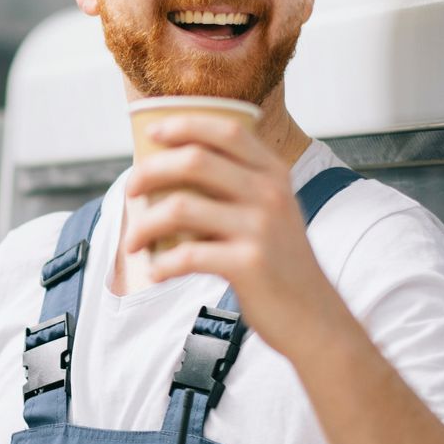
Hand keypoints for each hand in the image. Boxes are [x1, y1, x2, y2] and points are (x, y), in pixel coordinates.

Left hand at [123, 114, 347, 354]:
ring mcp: (260, 228)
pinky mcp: (249, 264)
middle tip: (130, 191)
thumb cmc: (278, 264)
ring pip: (180, 207)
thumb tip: (169, 173)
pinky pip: (187, 255)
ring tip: (133, 242)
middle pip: (194, 161)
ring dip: (144, 224)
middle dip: (149, 172)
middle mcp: (269, 194)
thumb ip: (235, 189)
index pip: (227, 131)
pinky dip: (162, 264)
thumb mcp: (269, 214)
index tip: (152, 132)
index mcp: (274, 174)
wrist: (314, 318)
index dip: (185, 124)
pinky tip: (157, 272)